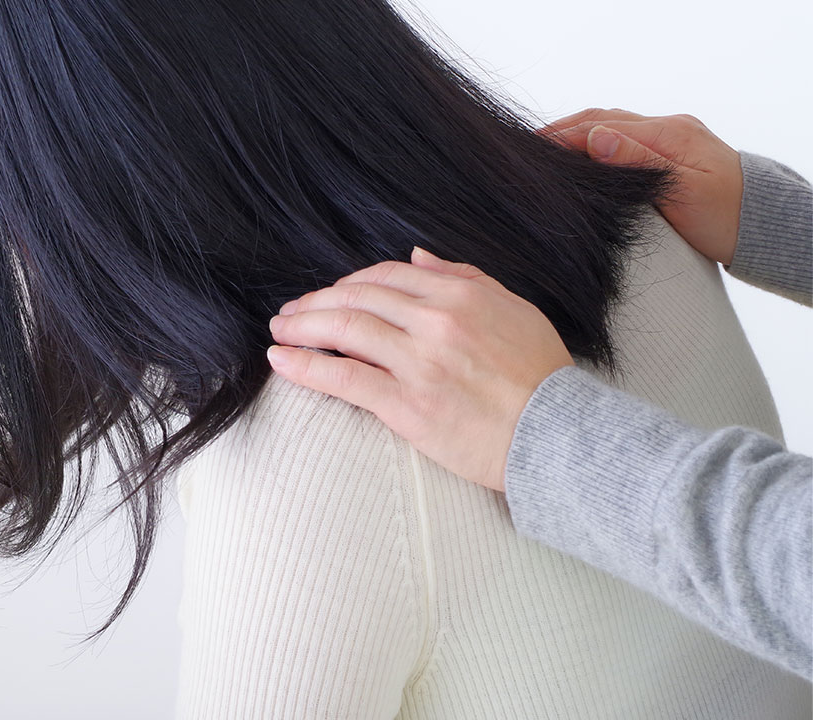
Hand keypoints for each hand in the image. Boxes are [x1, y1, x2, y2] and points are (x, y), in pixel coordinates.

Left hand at [266, 247, 573, 491]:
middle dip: (315, 303)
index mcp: (460, 295)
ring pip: (344, 331)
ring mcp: (419, 363)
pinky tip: (281, 361)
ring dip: (301, 327)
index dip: (349, 284)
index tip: (329, 295)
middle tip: (288, 312)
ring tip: (278, 332)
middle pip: (356, 299)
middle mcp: (436, 322)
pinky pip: (343, 379)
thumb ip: (465, 278)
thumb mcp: (514, 311)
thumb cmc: (541, 378)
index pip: (386, 277)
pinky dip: (305, 366)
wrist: (559, 438)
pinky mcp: (407, 406)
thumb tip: (417, 257)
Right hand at [537, 108, 742, 265]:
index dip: (560, 138)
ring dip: (574, 137)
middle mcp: (666, 128)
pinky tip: (575, 160)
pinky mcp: (668, 152)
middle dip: (560, 132)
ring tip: (541, 154)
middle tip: (523, 150)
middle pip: (600, 119)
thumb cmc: (725, 218)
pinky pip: (621, 139)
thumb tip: (594, 137)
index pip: (600, 126)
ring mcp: (668, 138)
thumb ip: (638, 162)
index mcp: (668, 134)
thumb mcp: (682, 192)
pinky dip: (592, 145)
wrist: (762, 226)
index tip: (527, 151)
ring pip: (609, 127)